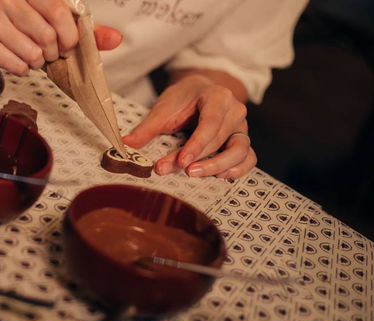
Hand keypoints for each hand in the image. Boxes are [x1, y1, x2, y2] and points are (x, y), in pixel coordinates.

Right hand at [0, 0, 121, 75]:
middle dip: (52, 52)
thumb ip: (82, 27)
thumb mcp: (47, 15)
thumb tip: (115, 39)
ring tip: (28, 53)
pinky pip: (17, 66)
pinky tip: (12, 57)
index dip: (69, 35)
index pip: (58, 11)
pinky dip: (21, 69)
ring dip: (36, 61)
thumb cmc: (12, 20)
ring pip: (33, 54)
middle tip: (47, 52)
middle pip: (47, 36)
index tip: (67, 44)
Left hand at [122, 73, 256, 178]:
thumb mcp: (163, 109)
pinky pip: (248, 158)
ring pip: (239, 151)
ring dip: (217, 167)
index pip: (211, 124)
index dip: (196, 145)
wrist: (200, 90)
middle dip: (196, 158)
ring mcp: (242, 127)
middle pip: (220, 140)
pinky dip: (236, 170)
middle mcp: (235, 111)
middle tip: (171, 169)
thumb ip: (146, 128)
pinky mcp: (242, 140)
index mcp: (217, 97)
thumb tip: (125, 145)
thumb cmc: (183, 99)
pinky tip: (218, 177)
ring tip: (194, 174)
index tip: (181, 161)